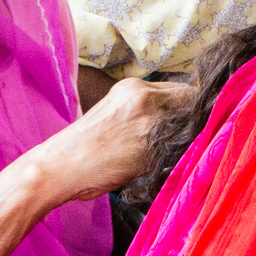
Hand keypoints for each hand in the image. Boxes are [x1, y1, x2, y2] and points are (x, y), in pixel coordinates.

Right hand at [32, 79, 194, 202]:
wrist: (58, 168)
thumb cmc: (83, 148)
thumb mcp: (115, 115)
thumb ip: (145, 112)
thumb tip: (177, 121)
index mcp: (133, 87)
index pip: (182, 90)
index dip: (193, 108)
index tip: (196, 122)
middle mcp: (144, 96)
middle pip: (192, 102)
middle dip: (197, 120)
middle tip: (193, 139)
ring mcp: (150, 118)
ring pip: (193, 123)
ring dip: (193, 138)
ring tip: (179, 153)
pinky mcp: (153, 143)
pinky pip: (185, 145)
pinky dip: (184, 154)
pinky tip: (170, 163)